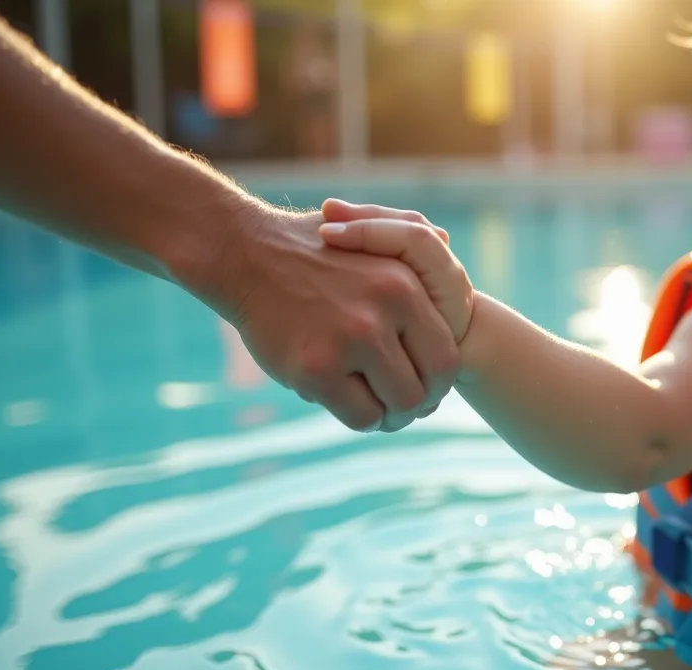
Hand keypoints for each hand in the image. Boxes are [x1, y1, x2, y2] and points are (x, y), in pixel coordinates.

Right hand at [184, 200, 460, 432]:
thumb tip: (447, 242)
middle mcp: (382, 314)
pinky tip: (344, 402)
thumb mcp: (368, 230)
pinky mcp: (315, 369)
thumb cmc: (310, 247)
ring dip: (388, 416)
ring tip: (375, 408)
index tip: (423, 387)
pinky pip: (359, 416)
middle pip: (427, 388)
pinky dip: (359, 417)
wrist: (244, 254)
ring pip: (397, 407)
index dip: (439, 382)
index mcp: (405, 286)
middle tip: (400, 408)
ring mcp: (349, 343)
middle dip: (418, 406)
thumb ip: (411, 233)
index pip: (446, 356)